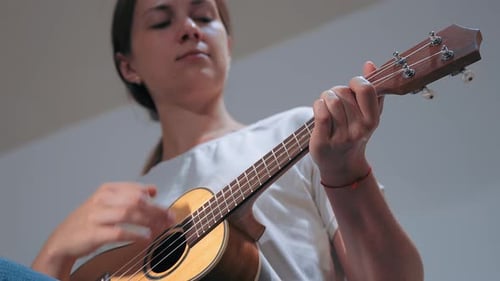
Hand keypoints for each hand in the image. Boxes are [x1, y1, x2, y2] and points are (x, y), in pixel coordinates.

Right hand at [33, 183, 174, 276]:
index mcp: (106, 190)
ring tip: (160, 227)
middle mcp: (101, 200)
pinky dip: (134, 235)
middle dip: (156, 210)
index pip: (136, 190)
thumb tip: (153, 190)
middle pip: (135, 201)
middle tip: (169, 218)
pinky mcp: (93, 233)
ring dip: (148, 221)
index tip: (167, 209)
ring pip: (128, 214)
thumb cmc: (89, 222)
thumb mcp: (107, 203)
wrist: (62, 241)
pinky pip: (118, 232)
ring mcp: (96, 216)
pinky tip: (145, 238)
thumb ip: (130, 195)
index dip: (155, 200)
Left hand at [309, 61, 383, 185]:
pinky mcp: (323, 142)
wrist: (342, 164)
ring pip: (331, 101)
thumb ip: (372, 90)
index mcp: (372, 120)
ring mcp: (341, 137)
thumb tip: (369, 64)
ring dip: (325, 98)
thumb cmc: (354, 134)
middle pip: (343, 93)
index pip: (366, 89)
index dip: (356, 82)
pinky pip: (320, 114)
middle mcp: (359, 130)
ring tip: (326, 106)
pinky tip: (319, 109)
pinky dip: (318, 106)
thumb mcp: (368, 114)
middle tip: (335, 101)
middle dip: (336, 92)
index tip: (351, 88)